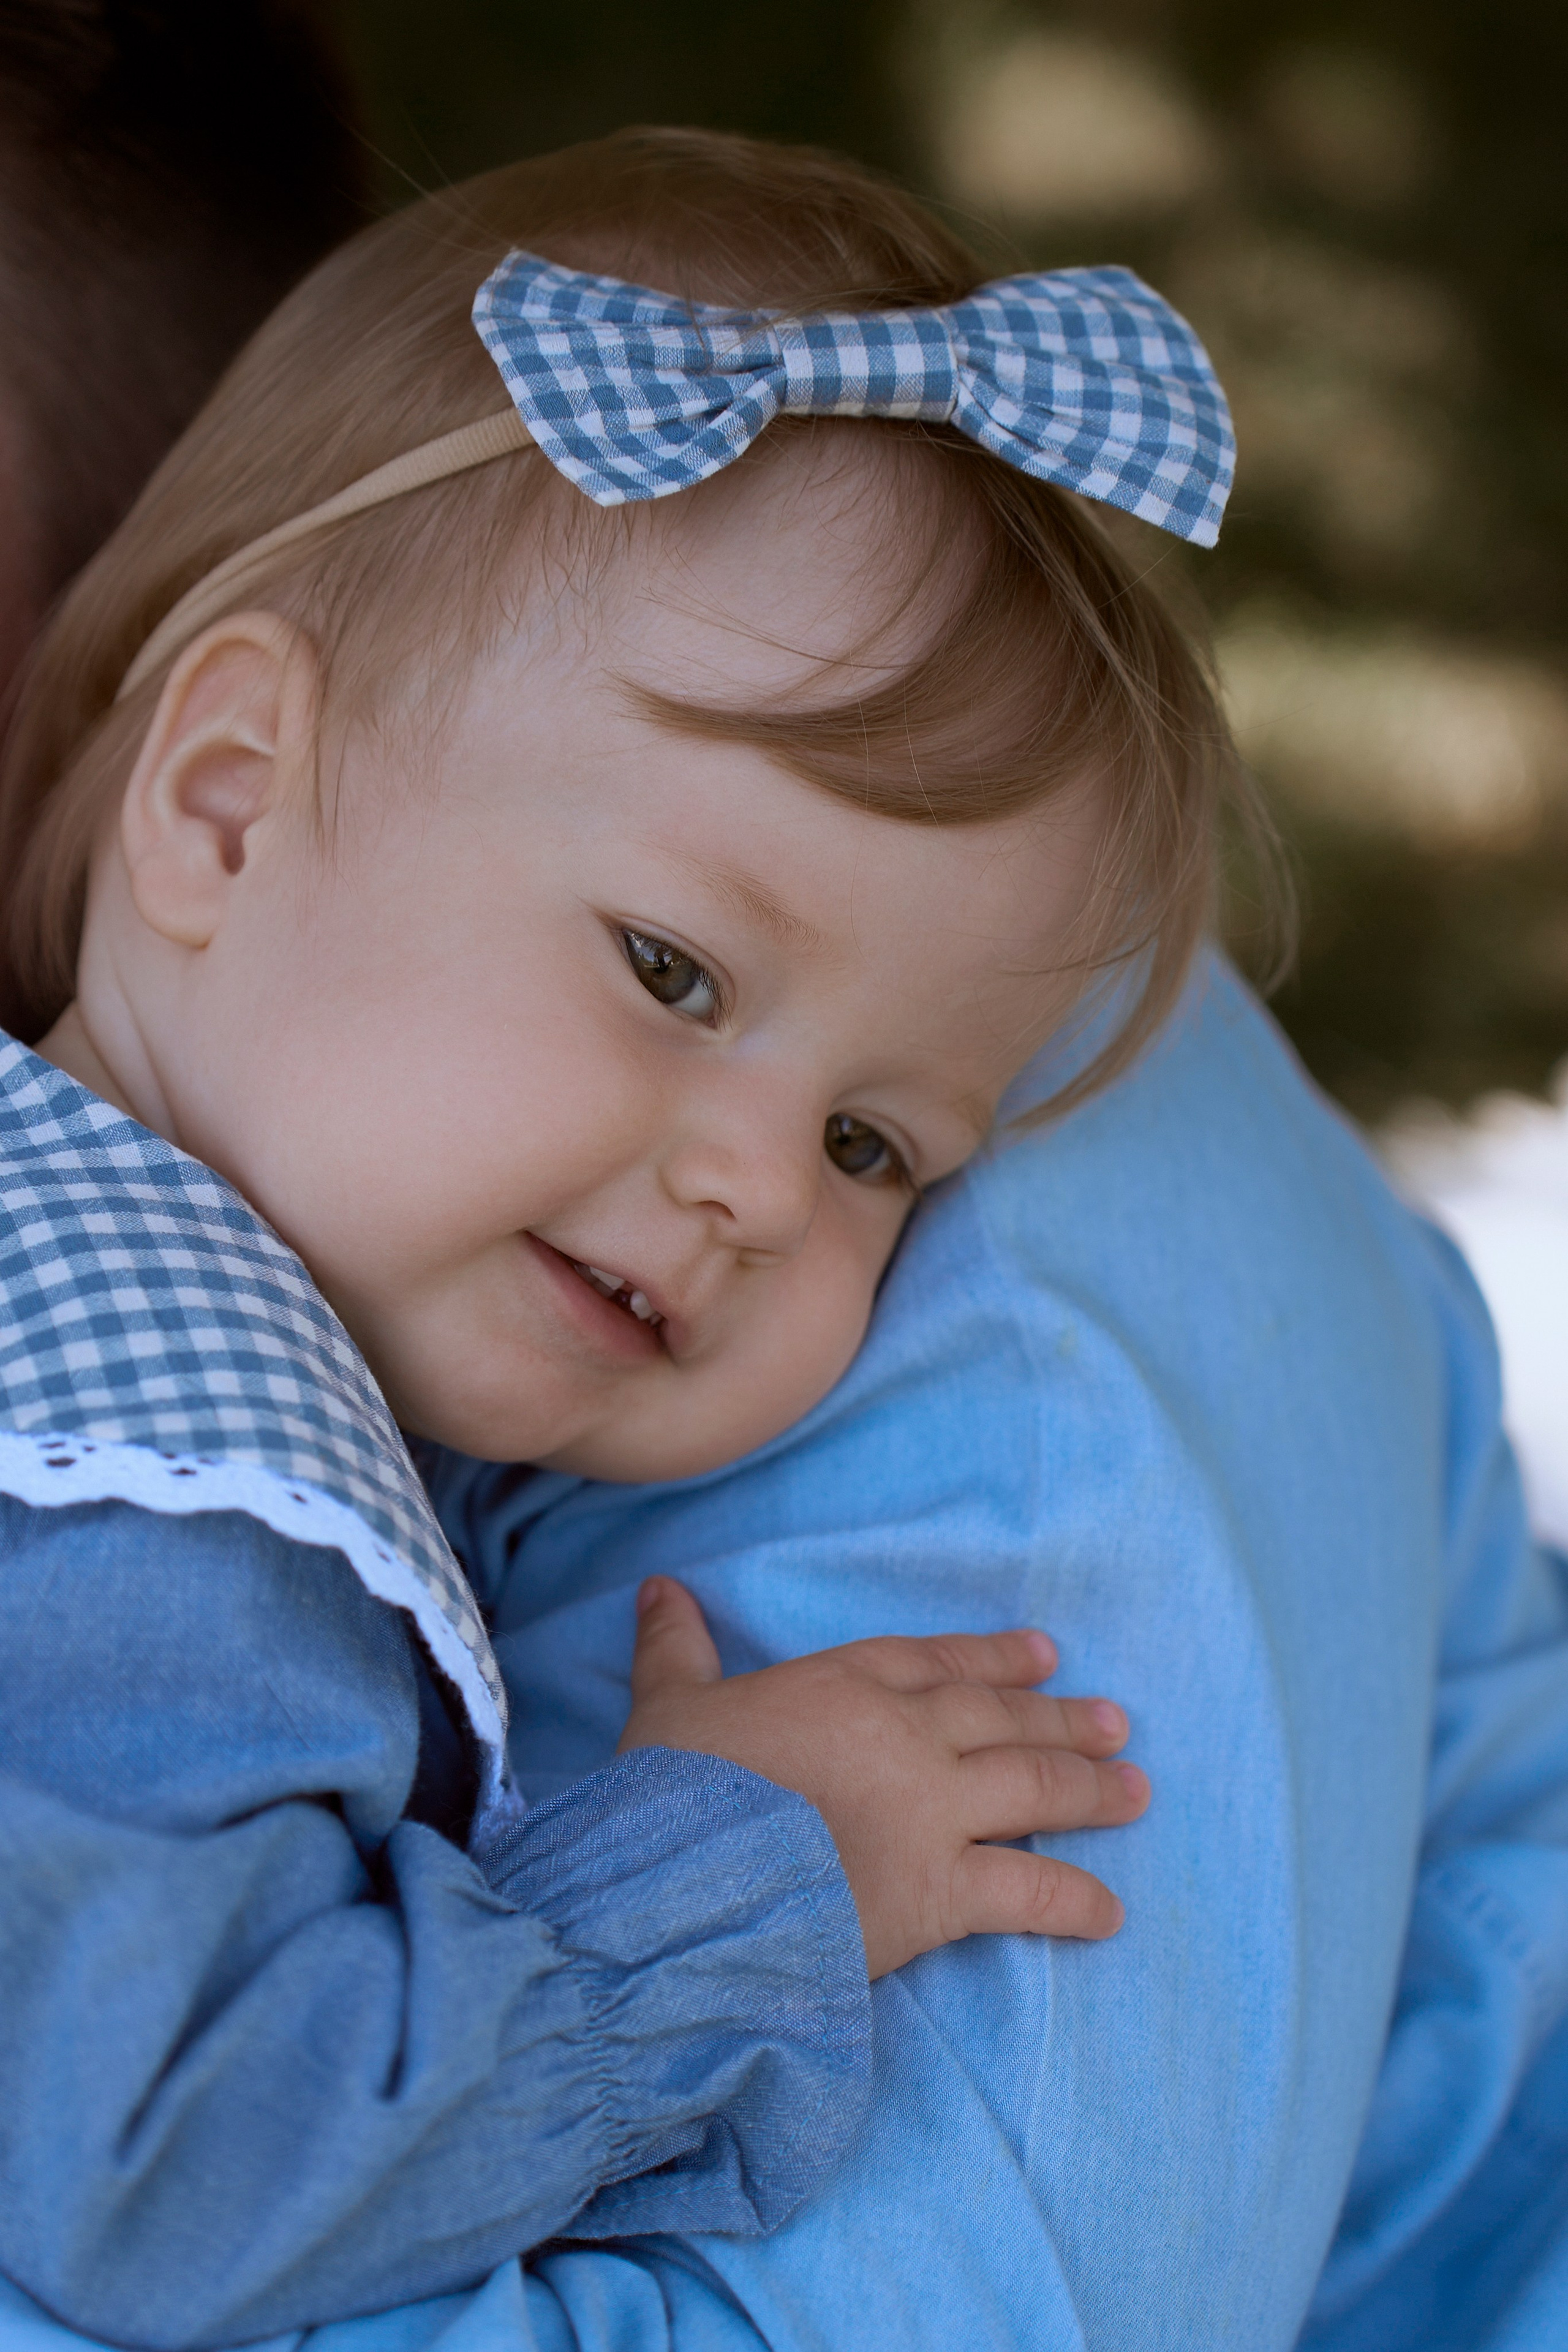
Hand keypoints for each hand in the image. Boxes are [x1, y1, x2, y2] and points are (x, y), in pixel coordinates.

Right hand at [619, 1578, 1149, 1978]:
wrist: (684, 1877)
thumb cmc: (672, 1790)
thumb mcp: (668, 1705)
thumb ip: (676, 1647)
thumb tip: (660, 1588)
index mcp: (845, 1686)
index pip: (939, 1664)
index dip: (995, 1659)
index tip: (1043, 1655)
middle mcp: (906, 1738)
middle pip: (1002, 1721)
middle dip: (1063, 1721)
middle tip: (1117, 1722)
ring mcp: (932, 1811)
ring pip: (1034, 1788)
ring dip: (1091, 1790)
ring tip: (1138, 1791)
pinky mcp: (941, 1889)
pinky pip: (1029, 1892)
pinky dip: (1075, 1902)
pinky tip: (1111, 1914)